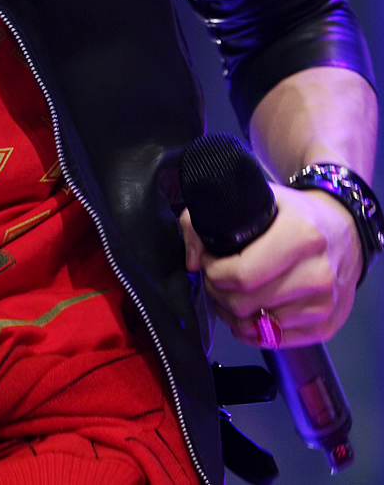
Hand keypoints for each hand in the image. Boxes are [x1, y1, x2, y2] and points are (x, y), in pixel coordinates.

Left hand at [180, 183, 362, 346]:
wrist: (345, 231)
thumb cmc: (297, 214)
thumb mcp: (259, 196)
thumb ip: (212, 217)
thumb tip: (192, 258)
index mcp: (301, 236)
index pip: (242, 274)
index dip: (214, 271)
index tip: (207, 260)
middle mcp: (317, 274)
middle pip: (246, 303)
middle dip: (218, 291)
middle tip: (214, 277)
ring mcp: (323, 305)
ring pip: (257, 327)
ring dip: (232, 313)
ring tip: (229, 292)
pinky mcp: (325, 326)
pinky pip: (274, 341)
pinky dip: (252, 330)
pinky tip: (247, 310)